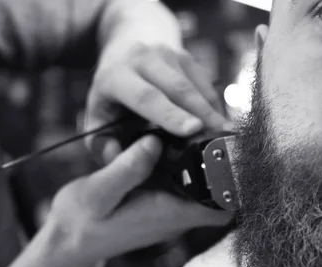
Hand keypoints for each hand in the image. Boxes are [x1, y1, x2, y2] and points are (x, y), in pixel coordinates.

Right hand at [46, 135, 232, 264]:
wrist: (68, 242)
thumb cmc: (81, 220)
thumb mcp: (98, 191)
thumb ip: (127, 168)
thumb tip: (154, 142)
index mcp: (168, 214)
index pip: (222, 209)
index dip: (236, 186)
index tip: (234, 153)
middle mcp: (175, 217)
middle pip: (220, 198)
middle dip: (226, 169)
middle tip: (219, 133)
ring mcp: (168, 214)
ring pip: (204, 193)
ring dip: (207, 167)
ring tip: (200, 133)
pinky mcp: (158, 208)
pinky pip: (184, 190)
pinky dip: (187, 170)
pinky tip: (174, 146)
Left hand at [85, 42, 229, 162]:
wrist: (122, 52)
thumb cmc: (111, 96)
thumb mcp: (97, 117)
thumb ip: (103, 143)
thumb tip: (117, 159)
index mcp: (116, 76)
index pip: (145, 96)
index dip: (170, 114)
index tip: (192, 130)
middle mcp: (142, 59)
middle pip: (177, 88)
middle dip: (200, 112)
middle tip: (218, 137)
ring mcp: (167, 54)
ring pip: (194, 85)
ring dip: (211, 112)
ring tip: (225, 137)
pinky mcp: (186, 57)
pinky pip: (204, 84)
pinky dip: (213, 106)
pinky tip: (220, 126)